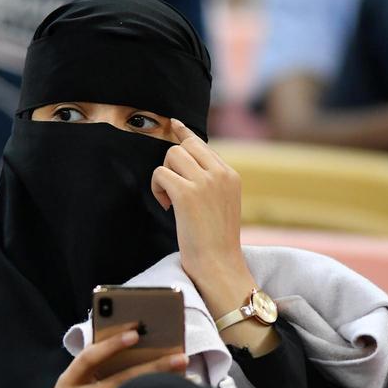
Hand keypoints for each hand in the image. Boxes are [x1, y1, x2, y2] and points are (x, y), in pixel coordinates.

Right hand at [0, 328, 187, 387]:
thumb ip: (91, 372)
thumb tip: (131, 353)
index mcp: (69, 380)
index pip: (89, 358)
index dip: (111, 345)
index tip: (135, 333)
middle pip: (121, 381)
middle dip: (153, 367)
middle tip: (181, 356)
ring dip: (158, 387)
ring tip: (184, 378)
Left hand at [151, 119, 247, 286]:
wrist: (218, 264)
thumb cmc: (215, 240)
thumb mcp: (221, 203)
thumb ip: (210, 182)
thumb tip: (185, 162)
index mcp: (230, 175)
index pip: (202, 144)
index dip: (184, 134)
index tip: (174, 124)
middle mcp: (220, 174)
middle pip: (184, 146)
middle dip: (172, 164)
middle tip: (172, 190)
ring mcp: (205, 182)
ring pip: (171, 156)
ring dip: (163, 176)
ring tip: (170, 200)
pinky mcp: (187, 193)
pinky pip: (160, 174)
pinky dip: (157, 188)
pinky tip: (166, 205)